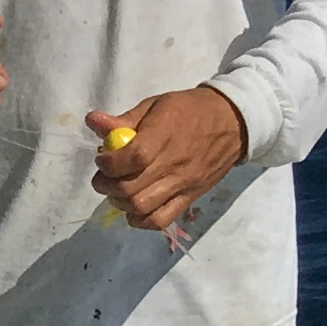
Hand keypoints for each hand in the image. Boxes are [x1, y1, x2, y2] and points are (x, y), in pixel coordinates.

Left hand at [88, 87, 247, 233]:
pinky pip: (160, 221)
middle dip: (106, 185)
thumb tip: (93, 121)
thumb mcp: (156, 105)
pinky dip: (140, 220)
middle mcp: (174, 163)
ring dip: (120, 203)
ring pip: (142, 207)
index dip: (108, 163)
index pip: (132, 158)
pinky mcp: (190, 198)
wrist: (233, 122)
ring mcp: (183, 184)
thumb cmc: (190, 110)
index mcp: (164, 135)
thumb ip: (125, 119)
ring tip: (118, 191)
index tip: (102, 159)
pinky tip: (134, 208)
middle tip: (105, 177)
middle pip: (130, 188)